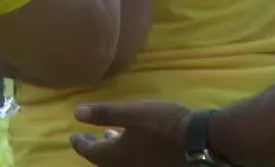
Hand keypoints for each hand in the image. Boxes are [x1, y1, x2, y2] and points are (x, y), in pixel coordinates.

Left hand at [70, 101, 192, 166]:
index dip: (80, 143)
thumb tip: (76, 113)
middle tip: (89, 139)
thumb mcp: (132, 113)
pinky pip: (135, 165)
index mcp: (115, 155)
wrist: (200, 142)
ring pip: (119, 165)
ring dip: (111, 153)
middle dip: (94, 150)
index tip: (74, 136)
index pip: (89, 152)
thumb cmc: (163, 124)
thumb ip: (104, 113)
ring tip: (110, 137)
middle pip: (102, 162)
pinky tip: (135, 145)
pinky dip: (127, 156)